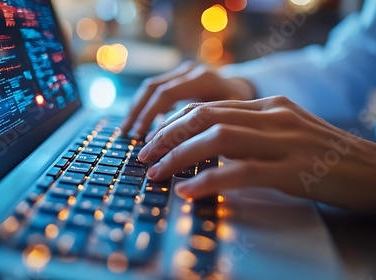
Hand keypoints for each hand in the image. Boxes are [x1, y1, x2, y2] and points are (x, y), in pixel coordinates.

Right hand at [121, 61, 255, 137]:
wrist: (248, 90)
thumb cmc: (247, 112)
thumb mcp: (236, 122)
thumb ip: (213, 130)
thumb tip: (190, 155)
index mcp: (205, 79)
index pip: (167, 94)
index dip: (152, 116)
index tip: (144, 140)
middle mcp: (192, 70)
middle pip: (155, 88)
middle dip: (139, 114)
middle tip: (128, 136)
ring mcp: (184, 71)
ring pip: (151, 87)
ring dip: (137, 109)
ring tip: (127, 131)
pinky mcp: (178, 76)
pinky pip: (155, 89)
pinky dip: (145, 106)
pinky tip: (140, 125)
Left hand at [137, 96, 375, 213]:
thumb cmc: (328, 158)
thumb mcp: (288, 134)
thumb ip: (253, 134)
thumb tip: (210, 147)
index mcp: (270, 106)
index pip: (210, 108)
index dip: (176, 124)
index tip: (154, 141)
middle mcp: (273, 116)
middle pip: (206, 118)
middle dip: (168, 136)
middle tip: (145, 156)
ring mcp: (284, 140)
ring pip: (218, 139)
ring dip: (180, 156)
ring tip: (157, 173)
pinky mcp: (293, 169)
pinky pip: (241, 171)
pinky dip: (209, 180)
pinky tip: (188, 191)